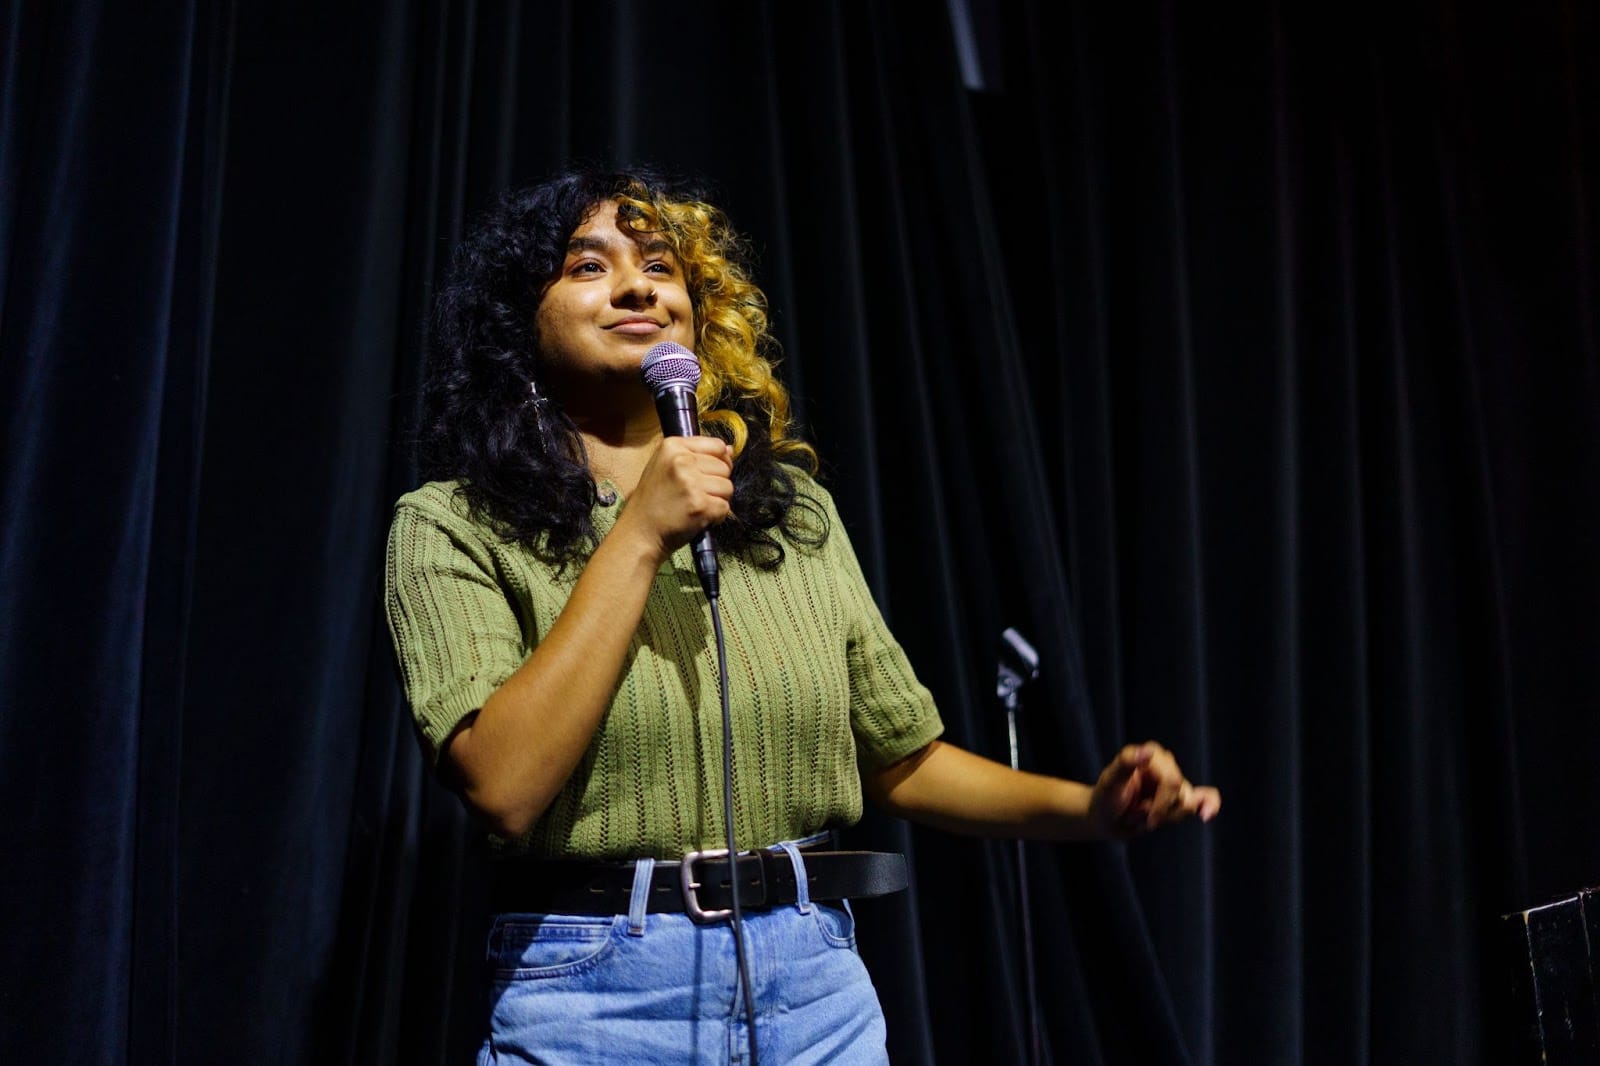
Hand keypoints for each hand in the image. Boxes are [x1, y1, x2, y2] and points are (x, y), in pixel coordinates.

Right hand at [616, 436, 733, 560]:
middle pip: (725, 467)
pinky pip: (725, 507)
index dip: (719, 461)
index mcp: (672, 446)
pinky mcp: (700, 505)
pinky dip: (716, 516)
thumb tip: (730, 450)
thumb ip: (697, 455)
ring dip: (717, 500)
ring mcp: (691, 483)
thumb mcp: (666, 466)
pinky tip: (699, 517)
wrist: (640, 531)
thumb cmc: (653, 501)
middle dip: (716, 483)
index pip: (717, 446)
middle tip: (695, 495)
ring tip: (696, 505)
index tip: (707, 474)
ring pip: (728, 487)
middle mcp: (682, 461)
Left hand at [1088, 741, 1220, 839]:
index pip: (1171, 782)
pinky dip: (1210, 804)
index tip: (1143, 817)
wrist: (1104, 818)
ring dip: (1164, 818)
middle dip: (1160, 812)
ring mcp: (1174, 781)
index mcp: (1152, 753)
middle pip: (1181, 795)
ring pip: (1187, 805)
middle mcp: (1166, 764)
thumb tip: (1149, 751)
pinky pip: (1205, 797)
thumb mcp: (1111, 780)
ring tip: (1143, 815)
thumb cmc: (1105, 797)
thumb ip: (1126, 762)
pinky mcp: (1179, 797)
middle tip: (1136, 816)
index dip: (1161, 805)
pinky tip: (1207, 814)